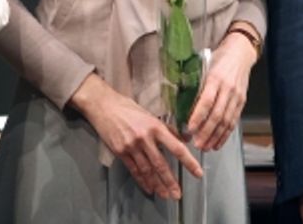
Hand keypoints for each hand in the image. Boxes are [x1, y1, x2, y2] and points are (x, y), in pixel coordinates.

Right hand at [70, 73, 202, 199]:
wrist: (104, 106)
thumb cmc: (129, 108)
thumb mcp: (151, 115)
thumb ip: (168, 129)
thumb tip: (185, 139)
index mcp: (156, 127)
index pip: (177, 147)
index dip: (188, 162)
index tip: (197, 173)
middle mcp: (145, 138)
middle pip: (161, 164)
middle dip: (170, 181)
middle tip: (178, 194)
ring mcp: (132, 146)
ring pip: (147, 170)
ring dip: (157, 184)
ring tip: (165, 195)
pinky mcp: (121, 152)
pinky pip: (134, 170)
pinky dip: (142, 181)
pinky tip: (149, 188)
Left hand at [186, 30, 255, 150]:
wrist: (241, 52)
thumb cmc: (219, 58)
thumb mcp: (204, 66)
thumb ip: (195, 84)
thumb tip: (181, 103)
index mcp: (215, 78)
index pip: (207, 101)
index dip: (198, 116)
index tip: (190, 128)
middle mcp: (227, 88)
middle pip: (217, 115)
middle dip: (206, 132)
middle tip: (197, 144)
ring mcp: (236, 96)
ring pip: (226, 121)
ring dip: (216, 137)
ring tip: (206, 147)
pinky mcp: (242, 101)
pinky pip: (234, 121)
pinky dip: (226, 134)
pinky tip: (218, 142)